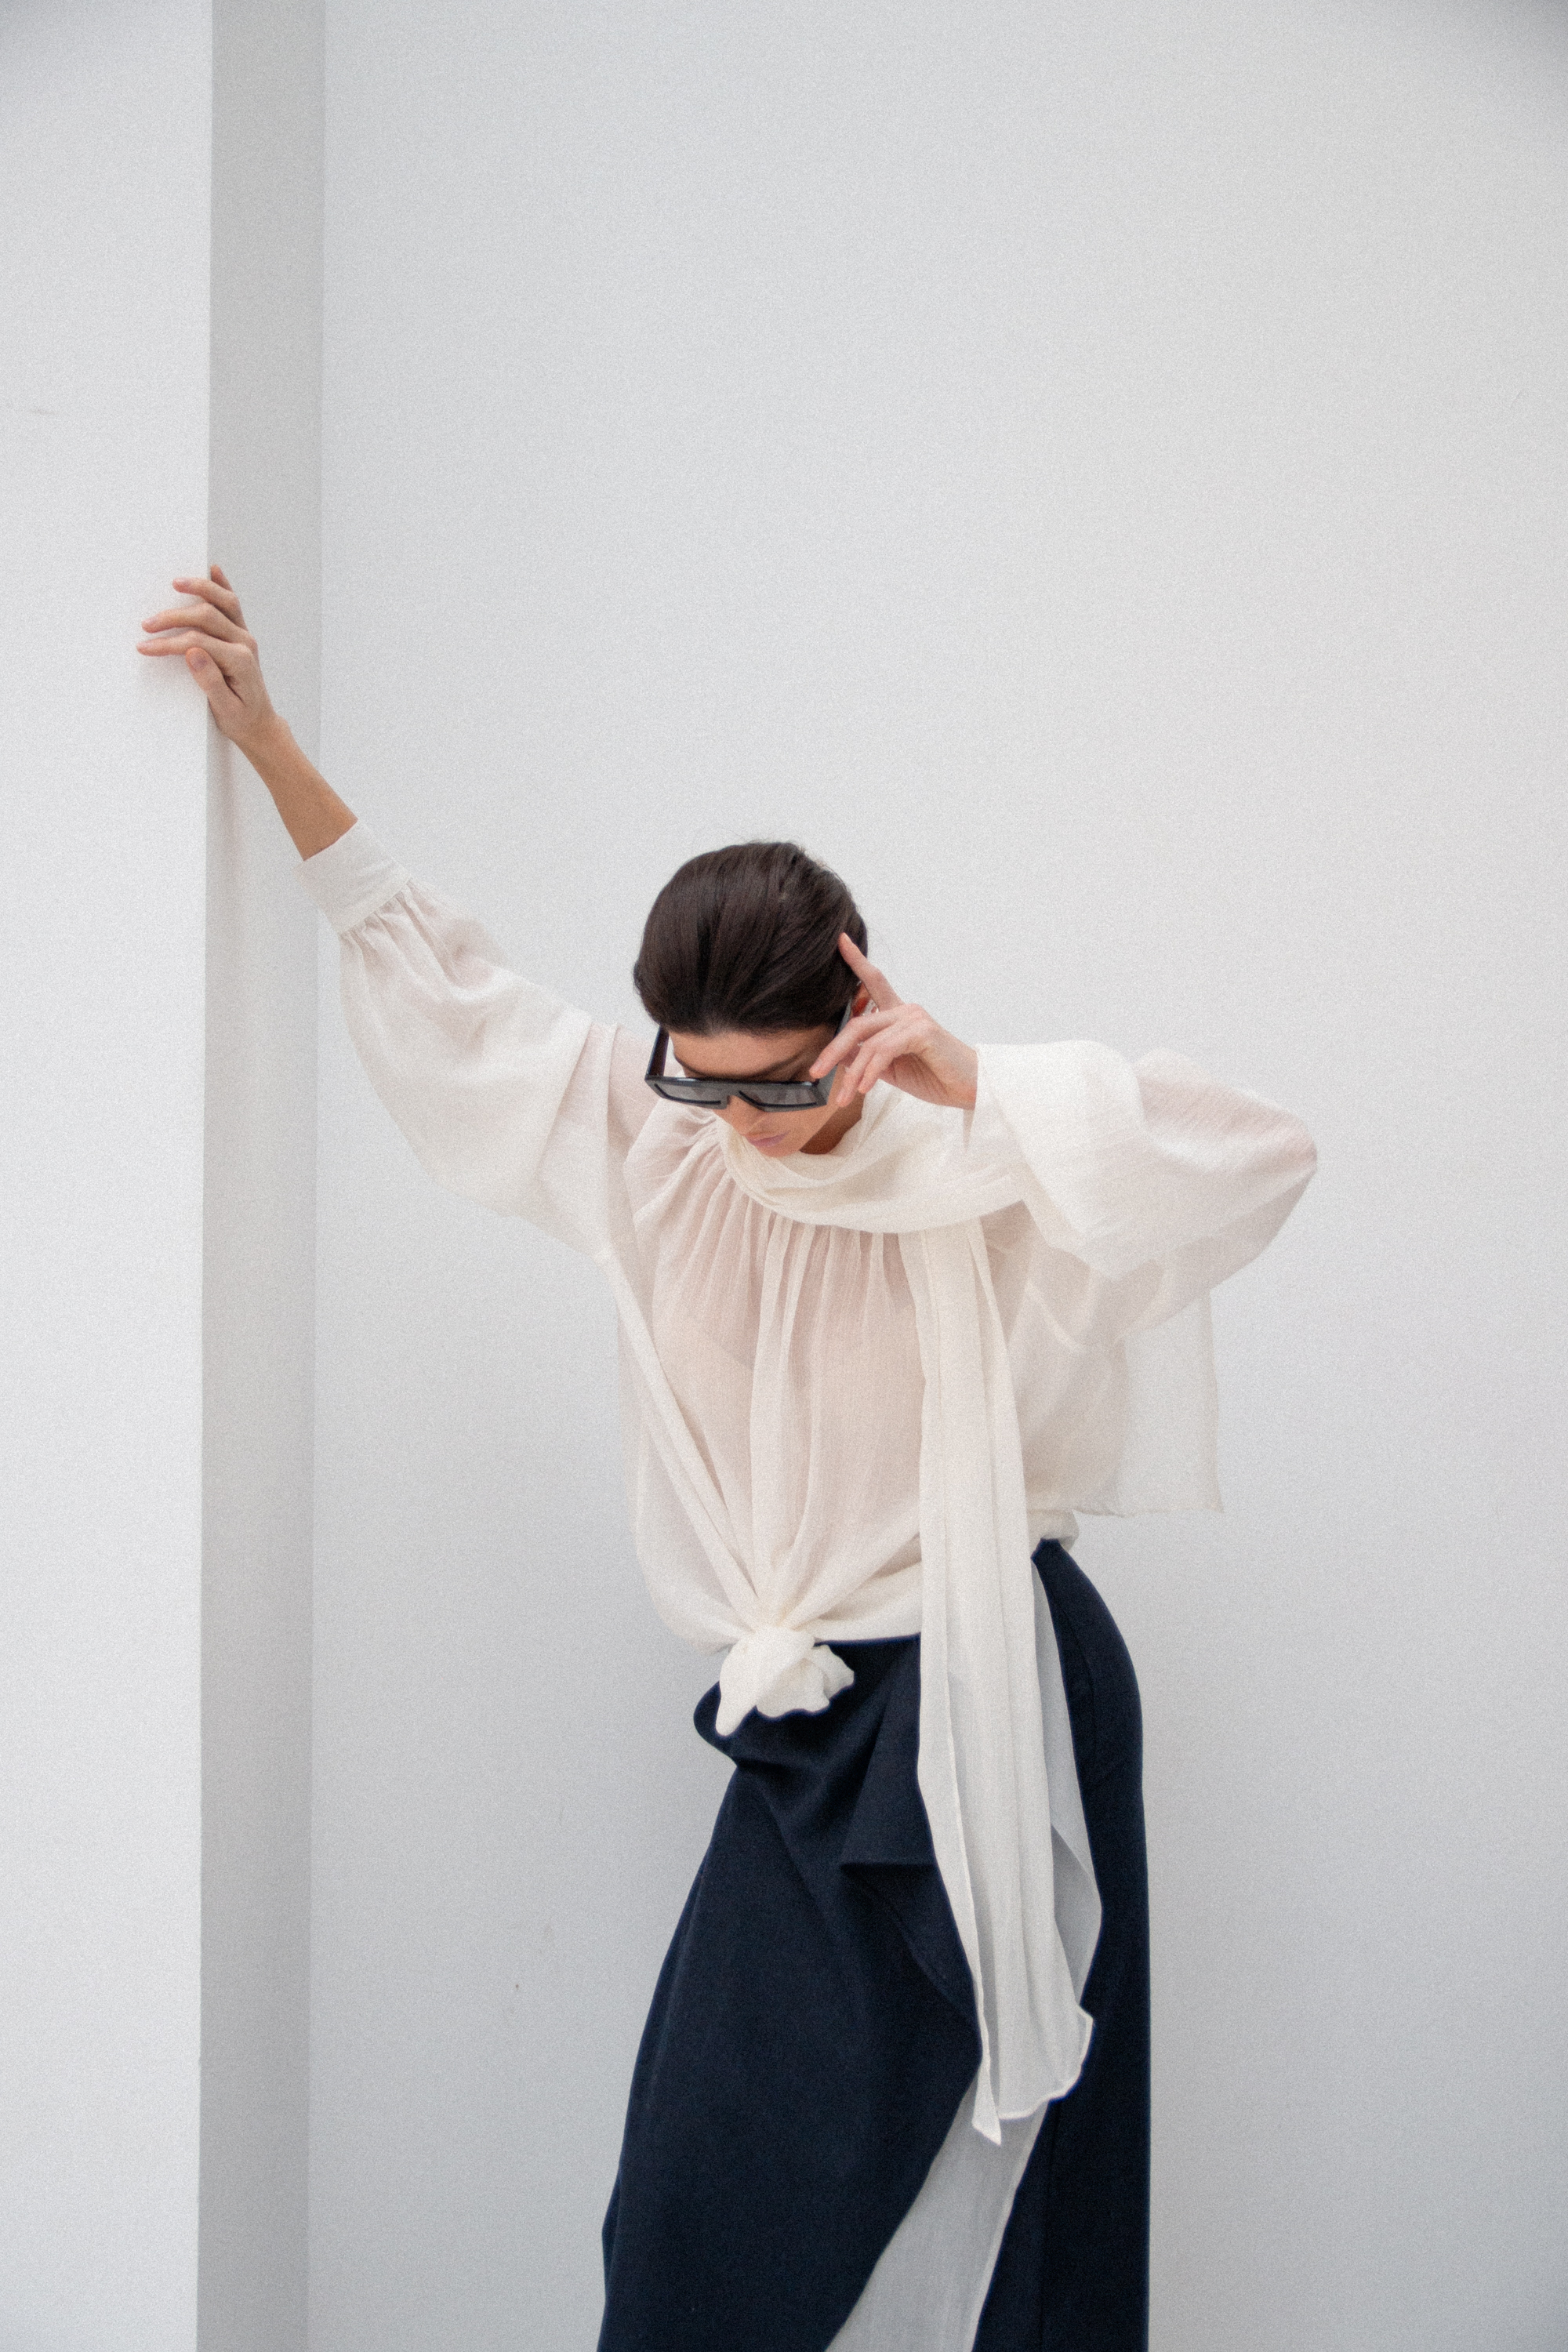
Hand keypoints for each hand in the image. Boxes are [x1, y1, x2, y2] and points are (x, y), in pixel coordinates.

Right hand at [137, 565, 278, 753]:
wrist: (259, 724)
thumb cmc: (240, 719)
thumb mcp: (224, 708)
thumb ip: (210, 680)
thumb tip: (191, 651)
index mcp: (239, 661)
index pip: (198, 642)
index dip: (169, 643)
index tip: (146, 646)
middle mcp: (245, 643)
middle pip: (206, 616)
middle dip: (173, 617)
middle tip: (147, 624)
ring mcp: (245, 635)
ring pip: (224, 602)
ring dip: (199, 588)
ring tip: (175, 583)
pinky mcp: (241, 634)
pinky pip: (233, 605)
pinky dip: (223, 586)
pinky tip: (213, 570)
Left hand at [810, 936, 978, 1108]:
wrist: (969, 1088)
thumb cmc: (934, 1076)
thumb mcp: (890, 1068)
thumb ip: (866, 1057)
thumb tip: (839, 1054)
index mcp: (897, 1015)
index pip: (873, 981)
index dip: (856, 960)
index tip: (840, 940)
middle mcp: (905, 1010)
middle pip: (858, 1022)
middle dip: (833, 1049)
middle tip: (816, 1071)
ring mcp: (914, 1018)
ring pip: (868, 1041)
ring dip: (852, 1073)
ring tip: (845, 1097)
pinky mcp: (923, 1032)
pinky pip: (884, 1050)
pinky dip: (870, 1071)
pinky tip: (864, 1088)